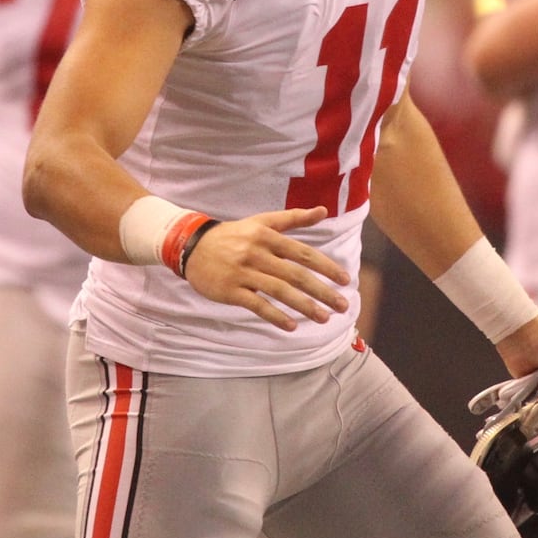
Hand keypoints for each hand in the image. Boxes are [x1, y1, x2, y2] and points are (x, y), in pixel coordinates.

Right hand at [181, 207, 350, 330]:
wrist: (191, 245)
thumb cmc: (234, 234)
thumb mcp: (262, 221)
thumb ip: (293, 218)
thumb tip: (323, 210)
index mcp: (268, 236)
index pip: (303, 253)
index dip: (326, 267)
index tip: (345, 280)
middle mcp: (258, 254)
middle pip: (296, 275)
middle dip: (322, 291)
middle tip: (343, 305)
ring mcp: (244, 273)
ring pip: (280, 291)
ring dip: (304, 306)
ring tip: (324, 318)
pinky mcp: (231, 290)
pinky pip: (257, 305)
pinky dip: (275, 316)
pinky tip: (292, 326)